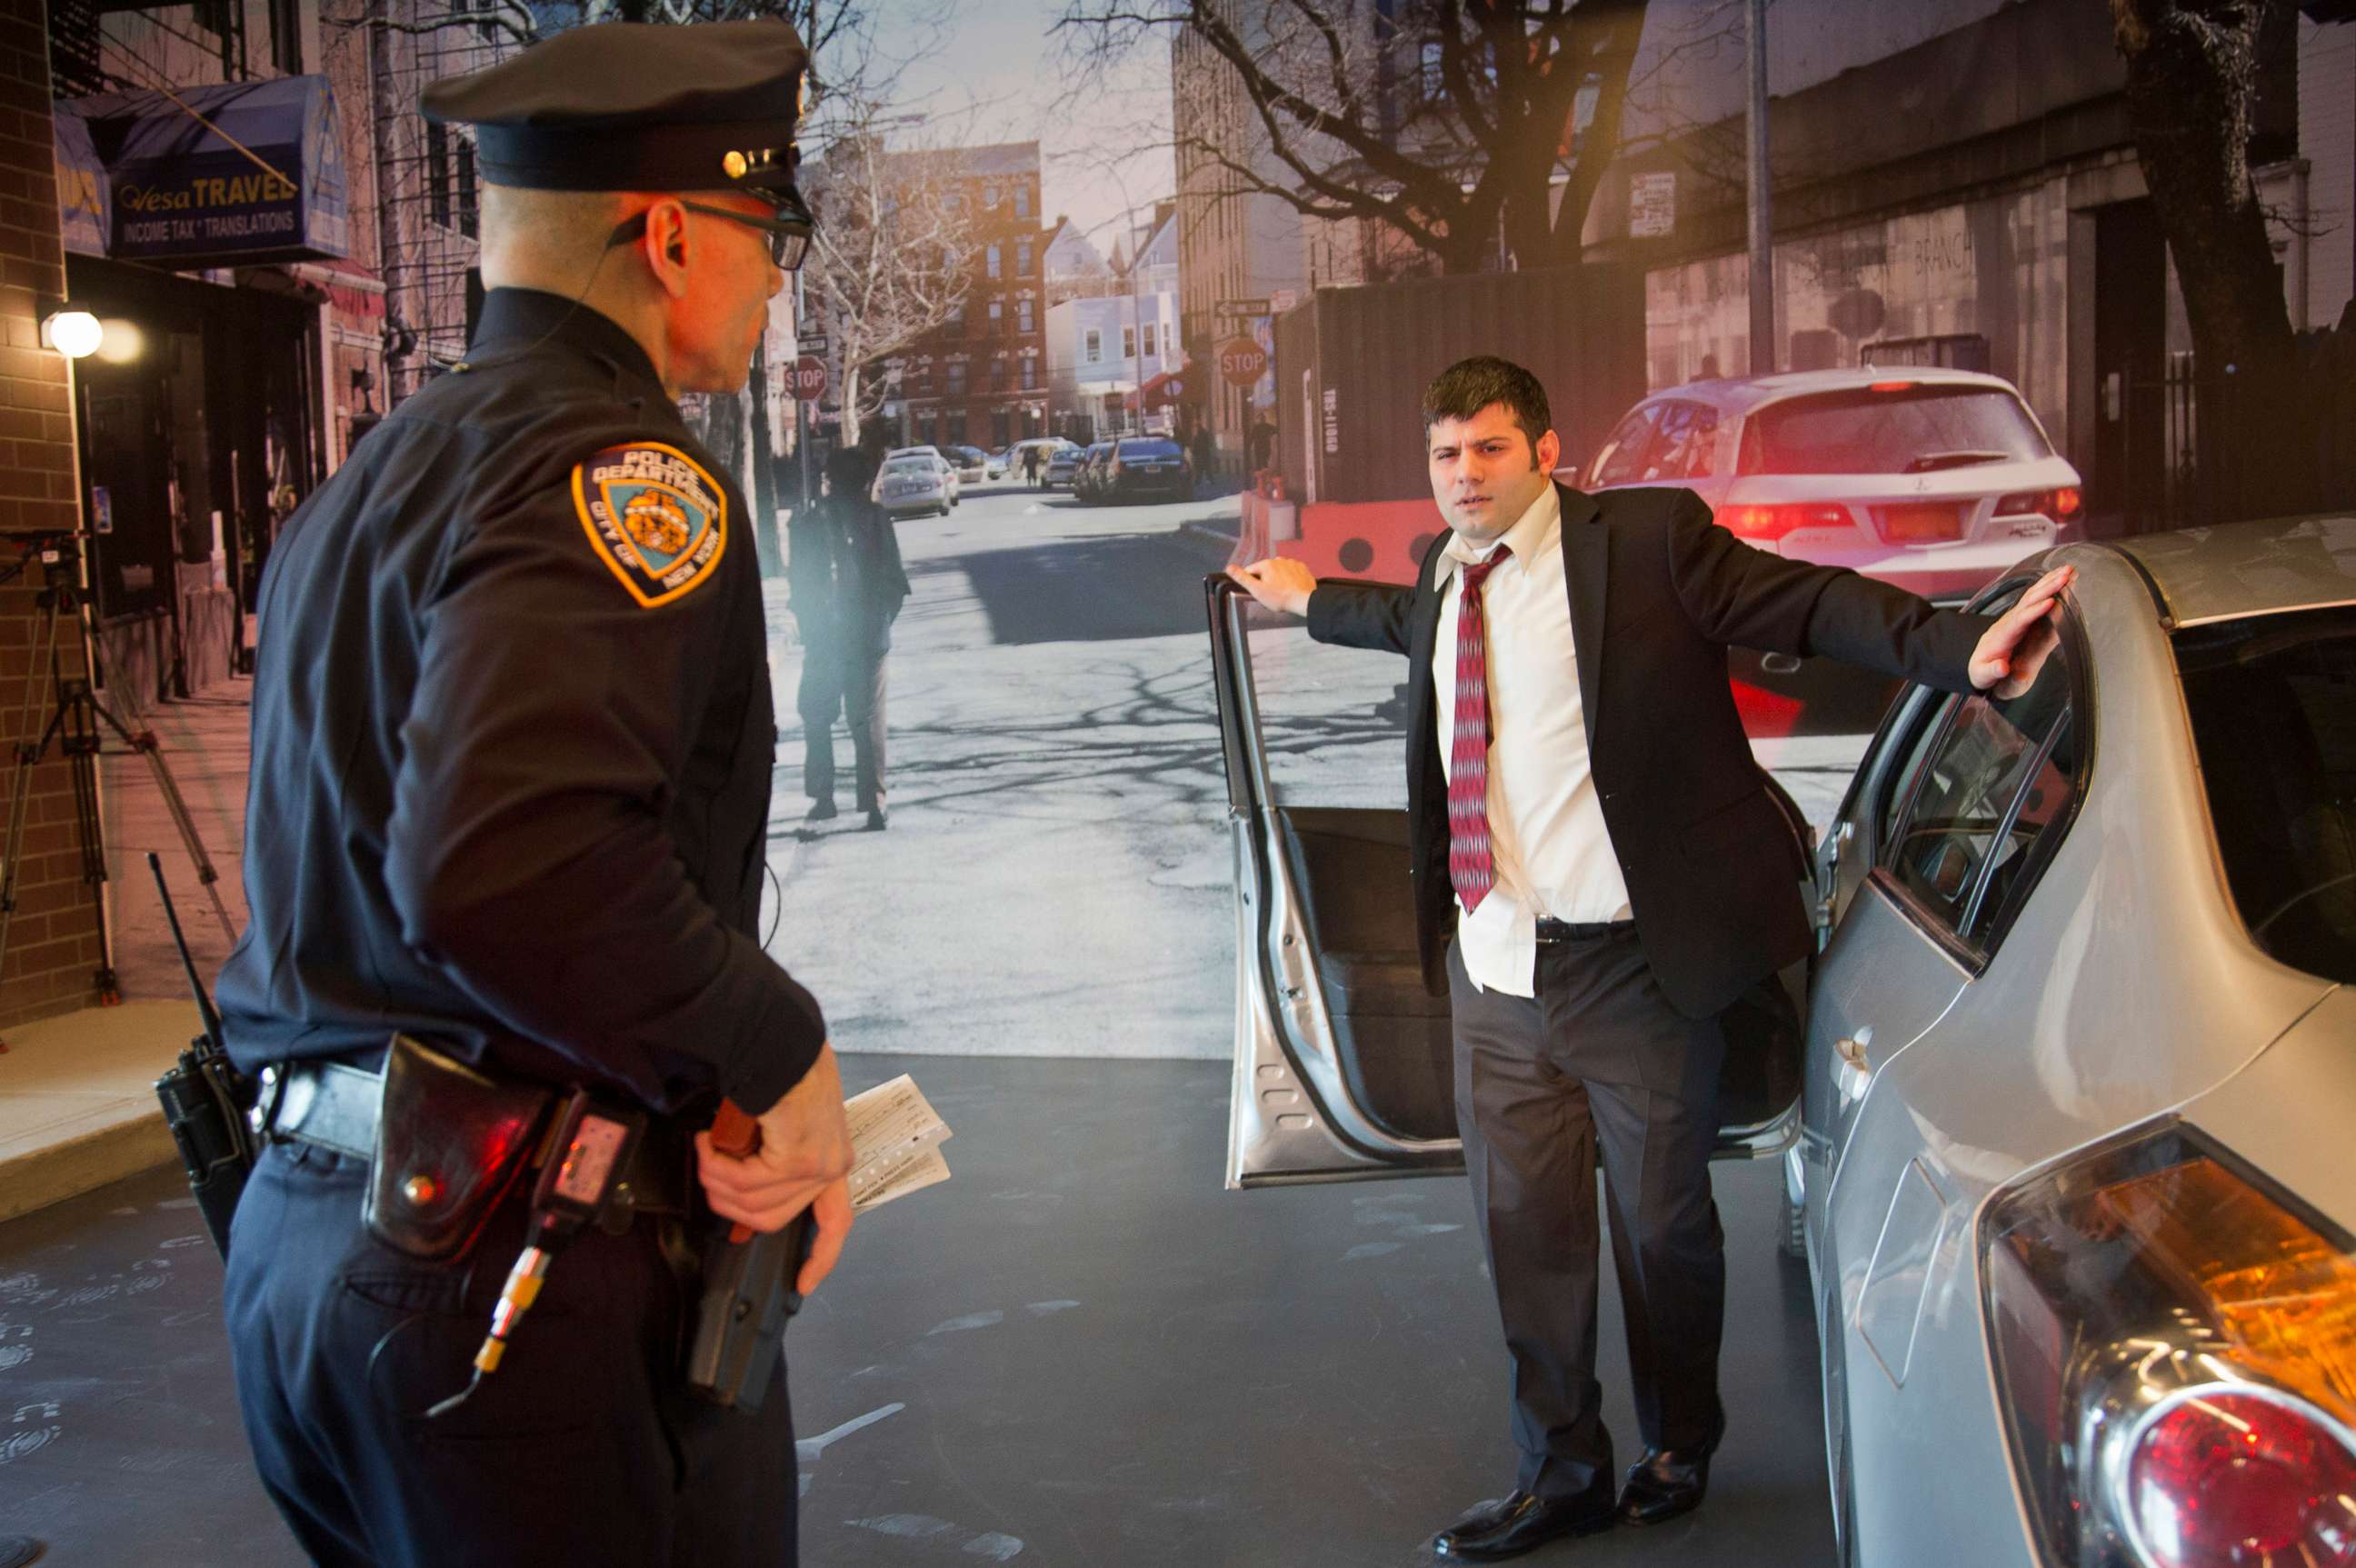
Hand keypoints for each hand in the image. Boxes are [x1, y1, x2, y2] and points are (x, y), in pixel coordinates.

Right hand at [695, 1043, 854, 1288]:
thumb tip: (740, 1202)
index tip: (803, 1283)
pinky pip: (744, 1183)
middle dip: (727, 1201)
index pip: (836, 1222)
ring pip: (752, 1203)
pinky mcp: (798, 1158)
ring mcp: (819, 1164)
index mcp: (833, 1160)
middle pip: (770, 1219)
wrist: (780, 1042)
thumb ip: (771, 1164)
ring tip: (706, 1148)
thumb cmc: (779, 1072)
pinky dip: (717, 1165)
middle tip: (708, 1169)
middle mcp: (833, 1166)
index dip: (820, 1257)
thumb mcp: (781, 1127)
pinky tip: (710, 1141)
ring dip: (716, 1179)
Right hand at [1225, 557, 1317, 615]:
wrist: (1304, 600)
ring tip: (1282, 591)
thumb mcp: (1257, 590)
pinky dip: (1290, 578)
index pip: (1251, 570)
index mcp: (1266, 564)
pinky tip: (1290, 587)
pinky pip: (1291, 571)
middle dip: (1266, 580)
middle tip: (1270, 594)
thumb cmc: (1282, 598)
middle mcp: (1279, 560)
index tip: (1256, 590)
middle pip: (1266, 570)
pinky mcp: (1301, 568)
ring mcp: (1291, 563)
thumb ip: (1242, 578)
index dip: (1251, 581)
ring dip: (1278, 578)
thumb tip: (1230, 568)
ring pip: (1279, 570)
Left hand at [1968, 564, 2075, 698]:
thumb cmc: (1984, 672)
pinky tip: (2059, 575)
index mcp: (2001, 636)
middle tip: (2065, 577)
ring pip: (2032, 595)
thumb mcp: (1984, 676)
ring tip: (2068, 570)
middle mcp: (2008, 622)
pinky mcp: (2021, 615)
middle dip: (2046, 588)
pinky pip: (2035, 597)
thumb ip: (1992, 672)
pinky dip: (2047, 584)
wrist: (1979, 664)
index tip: (2050, 602)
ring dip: (2049, 581)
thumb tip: (2002, 668)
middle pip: (2027, 602)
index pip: (2019, 620)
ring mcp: (2015, 616)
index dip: (2034, 611)